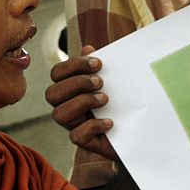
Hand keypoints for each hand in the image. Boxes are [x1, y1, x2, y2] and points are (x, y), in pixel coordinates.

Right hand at [45, 45, 116, 160]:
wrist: (137, 131)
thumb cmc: (121, 102)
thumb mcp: (114, 82)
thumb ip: (100, 67)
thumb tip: (88, 48)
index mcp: (70, 89)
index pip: (57, 74)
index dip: (73, 65)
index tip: (98, 63)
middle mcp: (66, 106)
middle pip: (52, 94)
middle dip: (76, 84)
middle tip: (101, 82)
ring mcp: (73, 125)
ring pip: (59, 115)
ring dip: (82, 102)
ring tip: (105, 99)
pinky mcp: (85, 141)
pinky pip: (76, 136)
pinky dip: (93, 126)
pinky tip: (110, 121)